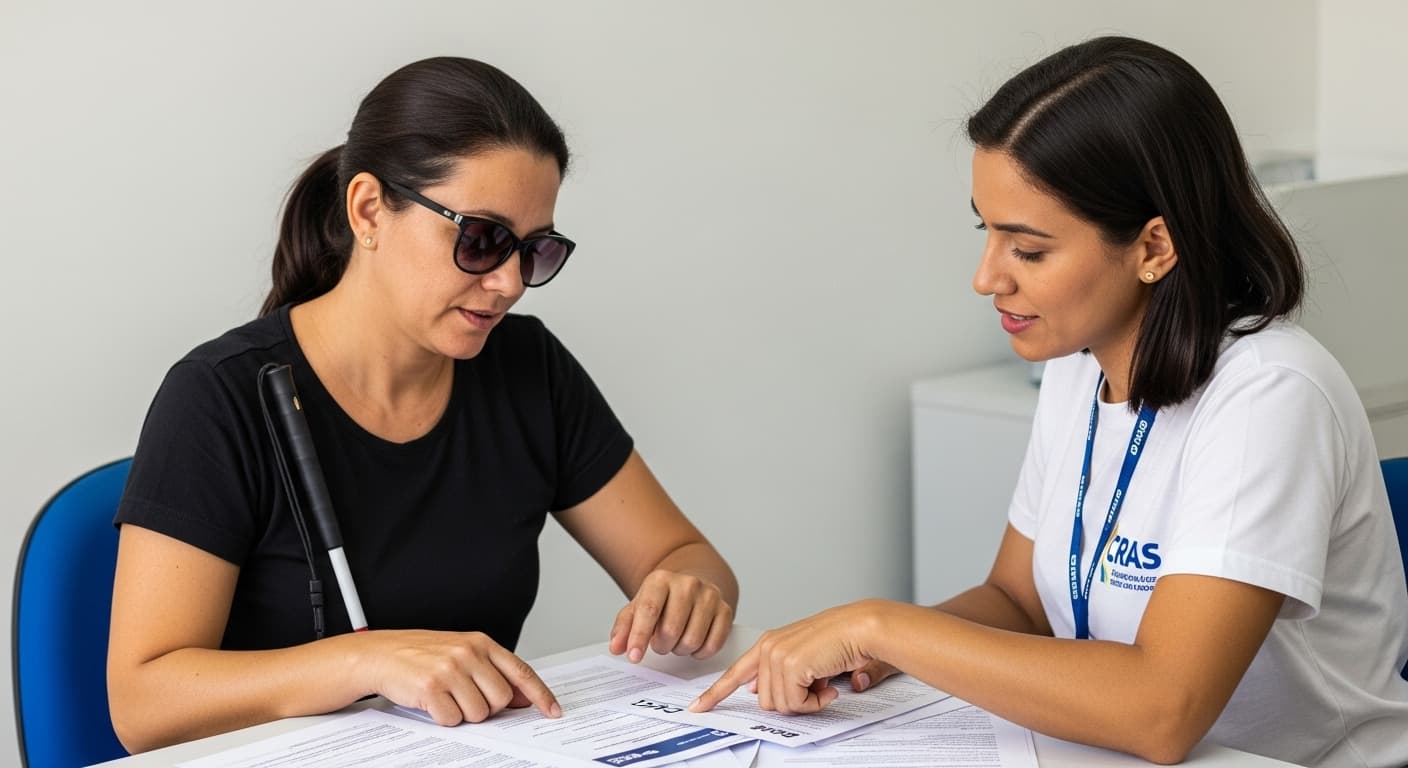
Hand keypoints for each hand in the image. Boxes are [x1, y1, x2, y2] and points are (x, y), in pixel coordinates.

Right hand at [360, 629, 560, 725]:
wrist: (381, 654)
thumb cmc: (422, 654)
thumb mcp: (462, 652)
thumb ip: (493, 670)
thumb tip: (523, 698)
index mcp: (481, 643)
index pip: (521, 672)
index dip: (540, 695)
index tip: (553, 711)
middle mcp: (469, 653)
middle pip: (502, 699)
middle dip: (488, 707)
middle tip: (465, 696)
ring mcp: (450, 670)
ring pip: (479, 713)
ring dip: (464, 713)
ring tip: (446, 696)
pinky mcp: (431, 688)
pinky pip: (453, 720)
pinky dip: (444, 718)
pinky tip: (432, 702)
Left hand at [609, 569, 733, 661]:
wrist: (690, 586)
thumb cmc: (661, 601)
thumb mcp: (637, 608)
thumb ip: (624, 628)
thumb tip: (617, 648)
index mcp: (661, 579)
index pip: (648, 610)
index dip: (639, 637)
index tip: (634, 656)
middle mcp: (687, 583)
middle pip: (671, 630)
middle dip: (662, 646)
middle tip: (660, 643)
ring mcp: (709, 595)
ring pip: (692, 640)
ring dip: (680, 650)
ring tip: (676, 641)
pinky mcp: (725, 610)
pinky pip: (713, 645)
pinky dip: (700, 652)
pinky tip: (693, 644)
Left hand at [689, 600, 888, 713]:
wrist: (859, 628)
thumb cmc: (839, 642)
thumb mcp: (803, 658)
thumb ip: (777, 673)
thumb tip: (759, 693)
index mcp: (768, 644)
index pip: (735, 673)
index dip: (715, 693)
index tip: (697, 707)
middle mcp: (768, 647)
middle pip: (765, 701)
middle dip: (793, 701)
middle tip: (815, 688)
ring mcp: (776, 656)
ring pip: (780, 705)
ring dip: (806, 703)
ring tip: (823, 683)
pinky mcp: (789, 665)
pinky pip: (795, 704)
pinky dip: (815, 703)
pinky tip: (828, 686)